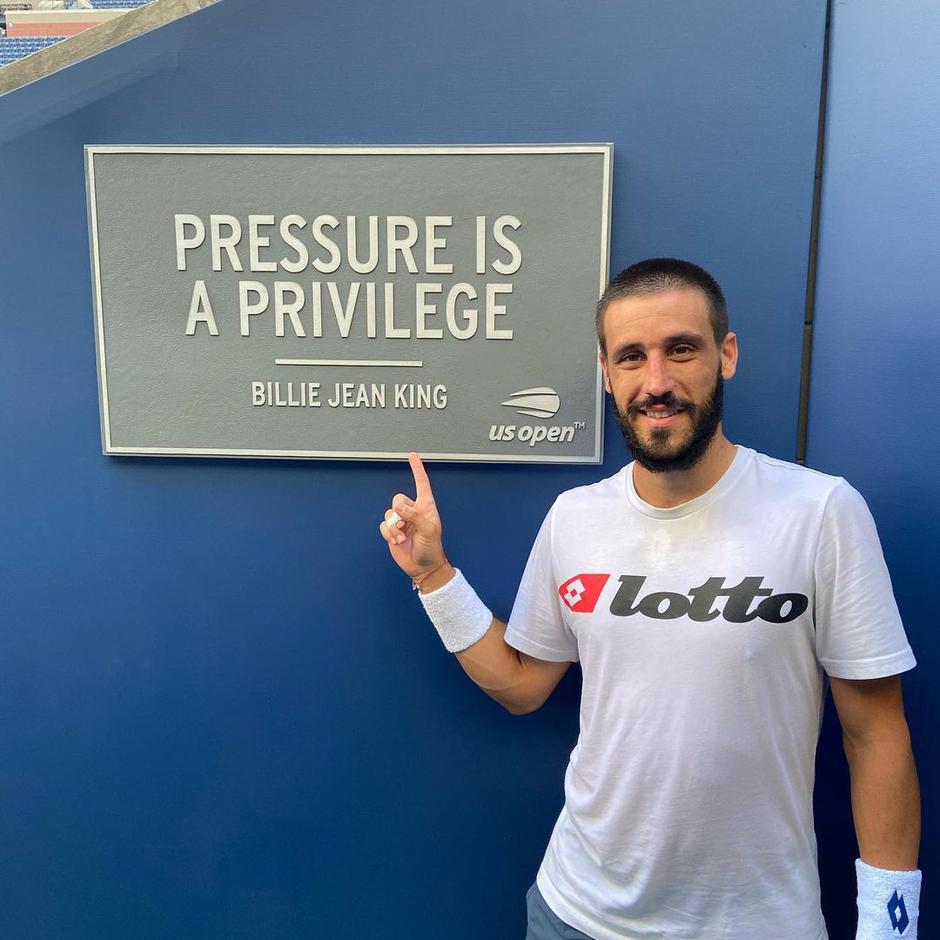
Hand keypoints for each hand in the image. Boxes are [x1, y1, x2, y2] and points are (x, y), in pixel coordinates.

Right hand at [380, 452, 451, 588]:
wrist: (423, 567)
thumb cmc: (432, 548)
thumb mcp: (429, 530)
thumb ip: (414, 516)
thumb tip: (398, 507)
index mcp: (426, 507)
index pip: (421, 483)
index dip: (417, 469)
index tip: (412, 455)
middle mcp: (412, 511)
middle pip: (397, 498)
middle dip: (398, 513)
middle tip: (406, 526)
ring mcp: (402, 521)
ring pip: (388, 514)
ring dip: (394, 528)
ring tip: (403, 538)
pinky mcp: (392, 531)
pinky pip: (384, 526)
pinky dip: (389, 534)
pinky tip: (397, 541)